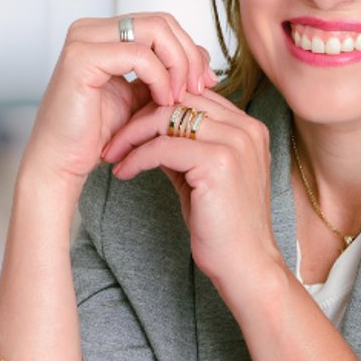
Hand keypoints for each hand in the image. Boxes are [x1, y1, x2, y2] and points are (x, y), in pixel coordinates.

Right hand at [17, 12, 215, 191]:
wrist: (61, 162)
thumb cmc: (95, 135)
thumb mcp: (142, 97)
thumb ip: (165, 73)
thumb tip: (203, 58)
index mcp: (102, 34)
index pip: (161, 23)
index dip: (189, 49)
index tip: (206, 81)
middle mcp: (89, 29)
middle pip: (161, 21)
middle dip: (189, 55)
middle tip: (200, 88)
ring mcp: (83, 40)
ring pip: (155, 30)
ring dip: (178, 64)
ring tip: (181, 97)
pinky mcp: (81, 58)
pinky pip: (138, 55)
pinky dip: (160, 77)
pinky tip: (163, 101)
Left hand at [96, 86, 281, 289]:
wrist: (245, 265)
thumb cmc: (222, 226)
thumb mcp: (200, 175)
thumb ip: (182, 146)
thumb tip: (146, 128)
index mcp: (247, 127)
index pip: (193, 94)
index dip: (156, 106)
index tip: (129, 127)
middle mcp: (246, 129)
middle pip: (179, 98)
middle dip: (139, 115)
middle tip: (113, 139)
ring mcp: (235, 143)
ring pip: (167, 116)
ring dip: (131, 134)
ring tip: (113, 154)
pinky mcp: (218, 163)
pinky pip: (162, 147)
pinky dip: (136, 157)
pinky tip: (123, 172)